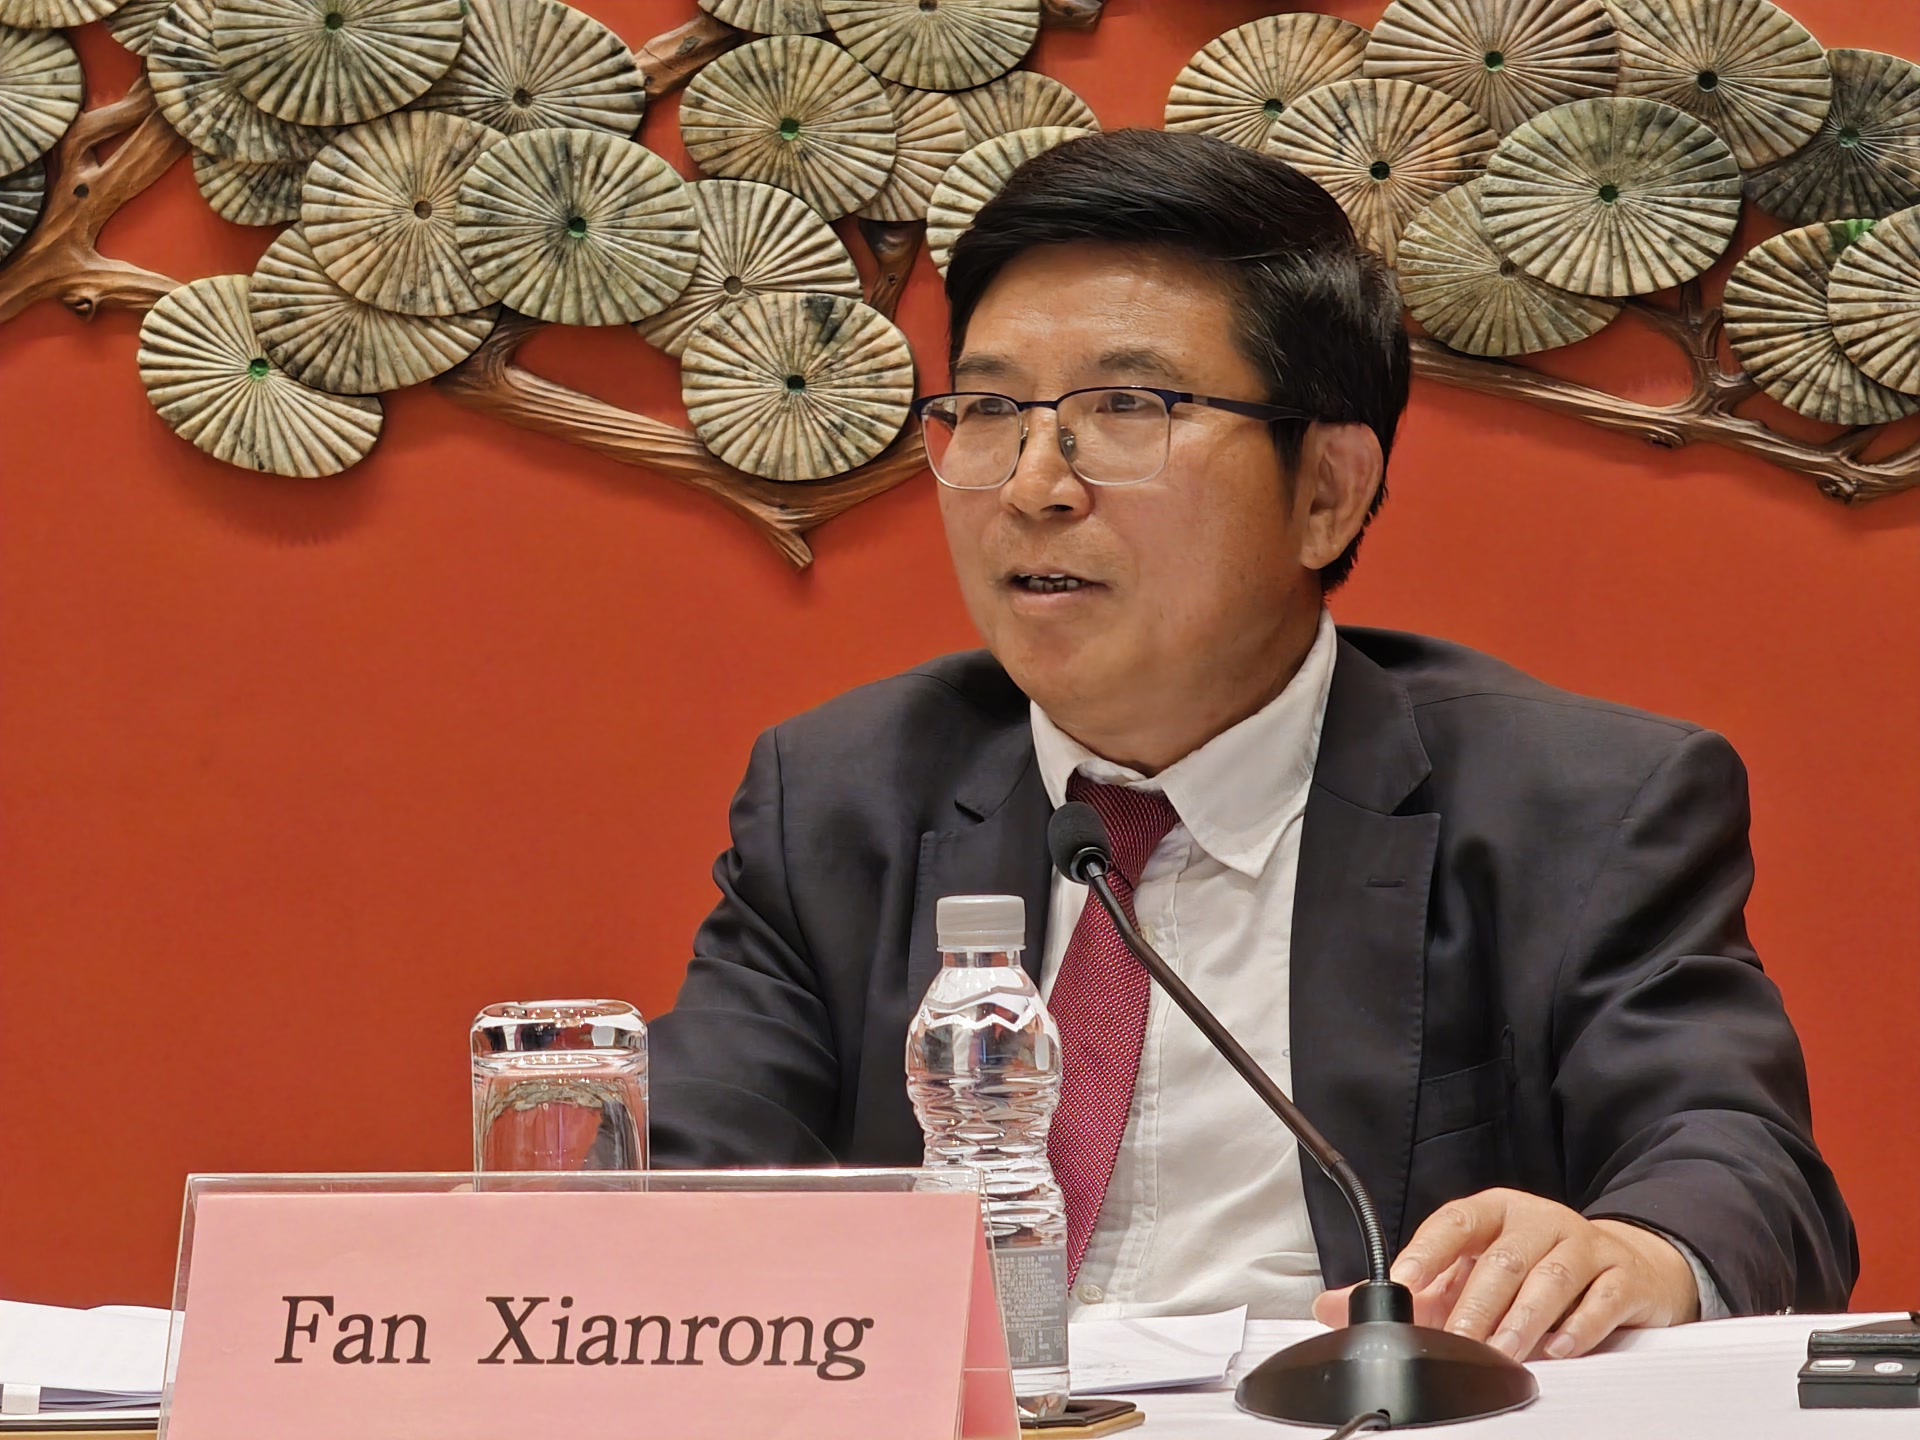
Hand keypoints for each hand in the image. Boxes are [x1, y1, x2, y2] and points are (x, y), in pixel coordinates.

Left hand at [1310, 1188, 1699, 1359]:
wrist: (1623, 1265)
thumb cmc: (1533, 1266)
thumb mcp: (1471, 1269)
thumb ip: (1410, 1290)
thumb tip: (1332, 1305)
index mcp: (1494, 1212)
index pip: (1456, 1220)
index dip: (1428, 1249)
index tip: (1404, 1281)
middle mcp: (1537, 1221)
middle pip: (1503, 1259)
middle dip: (1476, 1304)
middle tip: (1458, 1341)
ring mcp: (1583, 1245)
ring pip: (1551, 1278)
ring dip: (1523, 1319)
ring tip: (1502, 1351)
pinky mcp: (1621, 1277)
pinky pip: (1600, 1300)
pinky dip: (1578, 1327)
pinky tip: (1558, 1348)